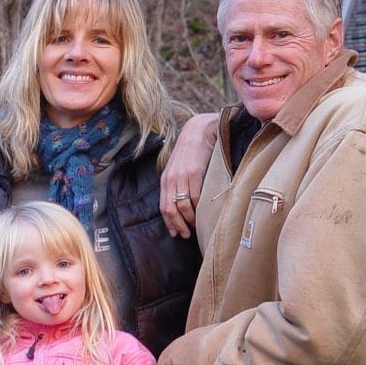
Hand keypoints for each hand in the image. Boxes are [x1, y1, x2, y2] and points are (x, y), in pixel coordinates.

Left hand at [160, 112, 218, 237]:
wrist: (200, 130)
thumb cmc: (191, 150)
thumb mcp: (179, 167)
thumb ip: (178, 183)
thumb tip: (182, 203)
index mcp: (166, 179)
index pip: (163, 206)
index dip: (169, 222)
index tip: (176, 233)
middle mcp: (171, 179)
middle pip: (170, 209)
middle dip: (178, 225)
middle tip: (186, 235)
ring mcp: (181, 176)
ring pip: (182, 206)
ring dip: (189, 220)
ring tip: (195, 227)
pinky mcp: (194, 172)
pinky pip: (195, 196)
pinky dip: (198, 209)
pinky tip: (202, 214)